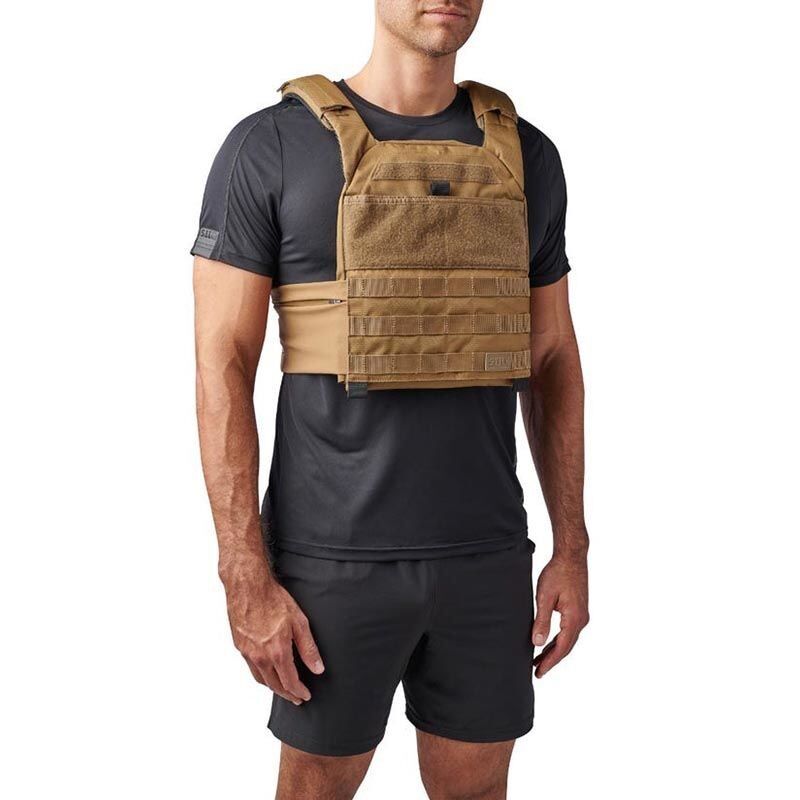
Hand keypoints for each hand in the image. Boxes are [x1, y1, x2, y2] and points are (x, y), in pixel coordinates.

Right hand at [225, 571, 323, 703]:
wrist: (247, 587)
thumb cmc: (274, 599)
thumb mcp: (299, 622)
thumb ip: (308, 648)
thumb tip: (318, 668)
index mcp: (277, 652)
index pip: (290, 682)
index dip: (299, 692)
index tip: (305, 696)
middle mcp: (260, 657)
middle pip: (274, 685)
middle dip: (287, 694)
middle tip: (296, 698)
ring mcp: (247, 653)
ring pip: (261, 679)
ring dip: (273, 687)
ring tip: (283, 689)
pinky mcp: (239, 646)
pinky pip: (251, 668)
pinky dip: (261, 676)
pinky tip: (267, 671)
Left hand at [531, 554, 588, 677]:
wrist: (571, 557)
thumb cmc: (557, 573)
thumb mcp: (545, 597)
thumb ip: (542, 621)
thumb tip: (538, 643)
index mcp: (574, 619)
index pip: (562, 648)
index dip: (550, 662)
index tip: (539, 672)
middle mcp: (581, 620)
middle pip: (566, 647)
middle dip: (551, 660)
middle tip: (537, 671)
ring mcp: (582, 615)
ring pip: (568, 640)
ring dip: (554, 650)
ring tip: (539, 660)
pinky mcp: (579, 610)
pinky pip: (569, 631)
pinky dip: (559, 640)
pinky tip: (548, 643)